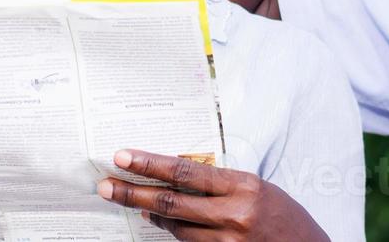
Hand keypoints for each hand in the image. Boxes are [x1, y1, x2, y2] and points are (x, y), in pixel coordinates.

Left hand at [97, 150, 329, 240]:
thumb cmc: (283, 216)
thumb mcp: (256, 188)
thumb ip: (218, 183)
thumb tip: (174, 177)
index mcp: (243, 187)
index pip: (185, 172)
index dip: (150, 164)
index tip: (123, 157)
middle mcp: (234, 215)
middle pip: (171, 202)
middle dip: (132, 193)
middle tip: (105, 186)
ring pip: (176, 227)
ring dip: (151, 213)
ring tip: (131, 201)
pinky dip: (172, 231)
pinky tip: (159, 220)